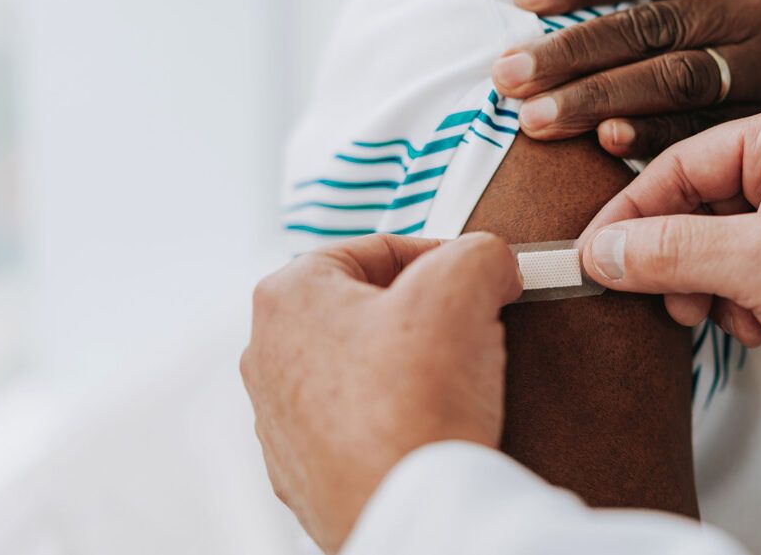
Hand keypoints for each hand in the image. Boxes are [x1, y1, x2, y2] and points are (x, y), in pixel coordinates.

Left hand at [240, 233, 520, 552]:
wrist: (408, 510)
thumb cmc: (414, 403)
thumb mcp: (463, 284)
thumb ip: (480, 252)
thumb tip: (492, 264)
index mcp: (288, 297)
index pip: (374, 250)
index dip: (439, 256)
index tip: (476, 277)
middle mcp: (267, 357)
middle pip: (364, 309)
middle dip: (421, 314)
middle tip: (468, 328)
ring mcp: (280, 421)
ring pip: (360, 367)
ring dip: (408, 367)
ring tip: (454, 382)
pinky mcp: (305, 472)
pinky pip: (358, 425)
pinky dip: (395, 419)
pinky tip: (431, 426)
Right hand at [578, 97, 760, 428]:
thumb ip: (672, 252)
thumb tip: (602, 250)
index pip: (681, 164)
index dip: (631, 215)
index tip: (594, 255)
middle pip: (694, 202)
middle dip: (676, 260)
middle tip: (666, 299)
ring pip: (715, 239)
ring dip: (706, 286)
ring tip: (722, 319)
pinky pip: (744, 264)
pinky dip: (735, 298)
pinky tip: (755, 327)